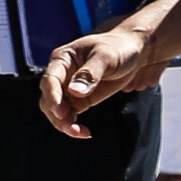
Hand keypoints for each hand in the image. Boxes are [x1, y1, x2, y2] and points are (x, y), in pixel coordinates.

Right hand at [40, 26, 157, 138]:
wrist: (132, 52)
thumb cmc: (117, 47)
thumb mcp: (106, 56)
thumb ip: (90, 73)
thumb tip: (75, 92)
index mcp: (62, 59)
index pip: (50, 79)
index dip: (52, 96)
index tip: (60, 111)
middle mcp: (61, 75)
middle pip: (48, 98)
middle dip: (57, 114)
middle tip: (71, 127)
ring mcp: (68, 89)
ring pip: (56, 110)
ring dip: (63, 123)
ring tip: (80, 132)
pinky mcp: (79, 100)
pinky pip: (69, 115)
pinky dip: (73, 125)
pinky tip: (85, 132)